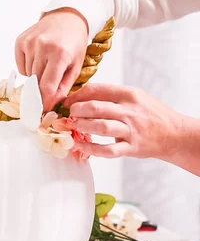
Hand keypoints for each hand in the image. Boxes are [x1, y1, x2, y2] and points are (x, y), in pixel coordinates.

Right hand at [15, 7, 88, 110]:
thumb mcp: (76, 66)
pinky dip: (28, 68)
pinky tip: (38, 59)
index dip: (44, 101)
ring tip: (46, 66)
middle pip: (35, 82)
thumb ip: (63, 87)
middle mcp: (42, 47)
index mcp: (59, 54)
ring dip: (35, 77)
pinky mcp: (20, 41)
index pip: (46, 86)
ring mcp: (29, 43)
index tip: (42, 111)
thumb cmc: (74, 43)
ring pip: (27, 75)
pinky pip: (20, 66)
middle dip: (41, 89)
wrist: (67, 18)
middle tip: (48, 89)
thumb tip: (49, 104)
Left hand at [63, 84, 182, 159]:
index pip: (97, 90)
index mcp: (128, 95)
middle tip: (69, 114)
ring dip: (82, 126)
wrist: (174, 133)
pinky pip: (108, 150)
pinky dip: (91, 149)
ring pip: (101, 127)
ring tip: (72, 127)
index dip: (77, 95)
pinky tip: (80, 146)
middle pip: (96, 107)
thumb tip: (80, 96)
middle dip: (77, 110)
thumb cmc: (150, 114)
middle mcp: (129, 111)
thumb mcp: (134, 97)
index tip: (66, 101)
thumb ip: (111, 96)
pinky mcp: (131, 147)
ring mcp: (130, 130)